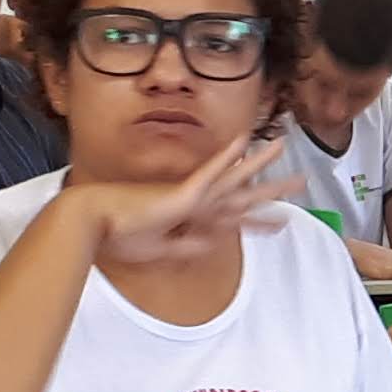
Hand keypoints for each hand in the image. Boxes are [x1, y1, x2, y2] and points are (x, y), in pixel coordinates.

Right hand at [83, 128, 300, 272]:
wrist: (91, 223)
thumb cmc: (117, 235)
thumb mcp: (160, 250)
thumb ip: (189, 246)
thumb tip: (214, 244)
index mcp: (190, 217)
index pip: (231, 219)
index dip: (257, 221)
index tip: (279, 221)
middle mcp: (195, 202)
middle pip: (242, 194)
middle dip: (272, 189)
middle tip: (301, 182)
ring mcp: (191, 195)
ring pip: (235, 178)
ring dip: (260, 165)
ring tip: (283, 148)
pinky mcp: (183, 193)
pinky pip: (211, 172)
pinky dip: (228, 157)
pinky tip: (245, 141)